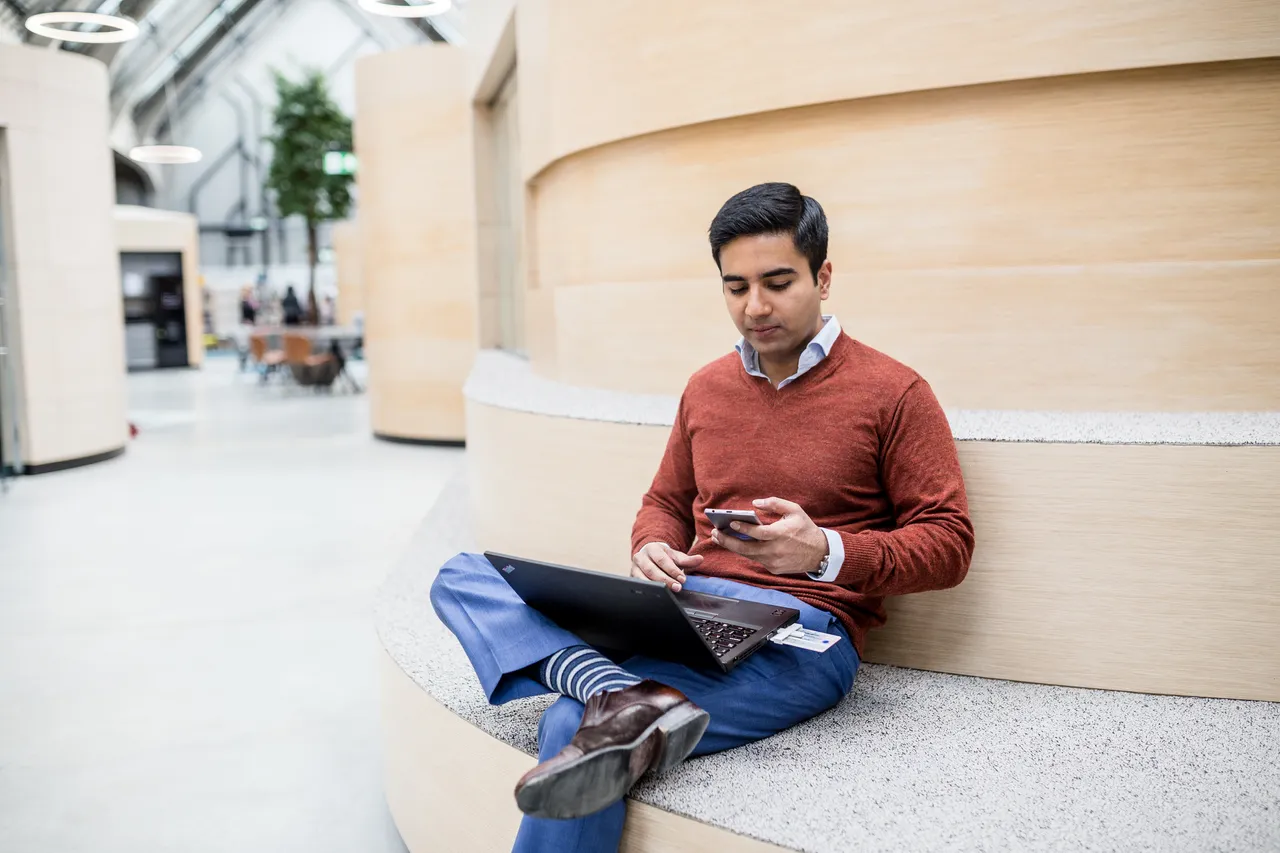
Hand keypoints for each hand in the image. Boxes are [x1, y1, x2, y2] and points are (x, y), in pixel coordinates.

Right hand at [631, 542, 702, 591]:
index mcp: (652, 548)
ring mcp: (634, 567)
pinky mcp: (632, 577)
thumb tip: (700, 559)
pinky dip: (648, 590)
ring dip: (656, 586)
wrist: (650, 555)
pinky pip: (638, 585)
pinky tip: (658, 594)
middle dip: (666, 580)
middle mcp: (641, 557)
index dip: (672, 570)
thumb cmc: (664, 557)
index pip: (662, 560)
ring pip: (643, 578)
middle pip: (652, 570)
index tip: (682, 579)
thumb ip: (688, 559)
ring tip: (669, 592)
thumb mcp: (676, 556)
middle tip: (678, 587)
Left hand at [708, 497, 827, 575]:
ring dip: (732, 546)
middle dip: (728, 541)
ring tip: (719, 537)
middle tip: (715, 533)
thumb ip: (775, 503)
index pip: (759, 533)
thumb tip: (756, 503)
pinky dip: (746, 551)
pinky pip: (756, 559)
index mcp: (782, 534)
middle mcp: (776, 550)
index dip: (743, 529)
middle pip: (746, 548)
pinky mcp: (773, 568)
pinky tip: (735, 543)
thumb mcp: (795, 510)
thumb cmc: (805, 529)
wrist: (820, 553)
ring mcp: (774, 562)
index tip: (730, 523)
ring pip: (748, 555)